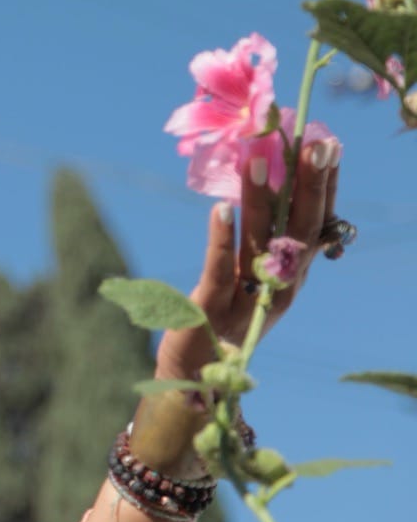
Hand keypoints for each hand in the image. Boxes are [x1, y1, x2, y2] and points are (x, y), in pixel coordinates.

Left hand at [157, 137, 341, 379]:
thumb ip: (257, 244)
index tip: (328, 146)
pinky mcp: (212, 305)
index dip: (322, 186)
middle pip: (298, 229)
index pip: (313, 224)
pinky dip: (221, 235)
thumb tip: (265, 190)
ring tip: (260, 159)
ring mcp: (247, 296)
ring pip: (259, 242)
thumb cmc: (219, 325)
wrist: (191, 378)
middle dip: (308, 186)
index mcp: (289, 277)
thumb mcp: (246, 281)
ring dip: (260, 199)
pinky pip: (219, 265)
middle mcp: (277, 285)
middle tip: (316, 144)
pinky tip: (220, 207)